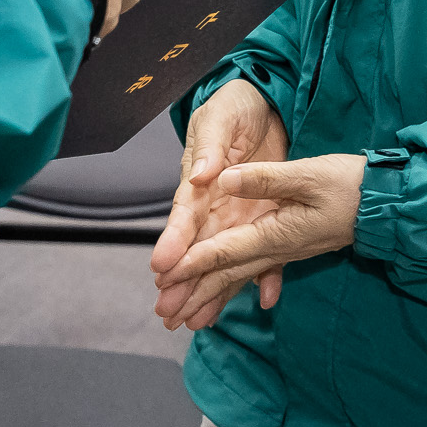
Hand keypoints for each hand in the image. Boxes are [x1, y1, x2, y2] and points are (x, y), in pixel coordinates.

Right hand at [149, 80, 287, 323]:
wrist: (264, 104)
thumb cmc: (234, 106)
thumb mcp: (221, 117)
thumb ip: (210, 145)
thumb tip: (199, 174)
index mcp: (199, 180)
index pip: (184, 214)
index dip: (173, 241)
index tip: (162, 267)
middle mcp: (214, 204)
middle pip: (197, 247)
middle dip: (182, 281)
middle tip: (166, 312)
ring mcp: (238, 215)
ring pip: (224, 258)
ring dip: (212, 289)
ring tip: (196, 323)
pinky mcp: (264, 217)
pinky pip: (264, 250)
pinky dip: (265, 274)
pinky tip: (262, 300)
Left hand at [152, 150, 364, 331]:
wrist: (386, 205)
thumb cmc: (350, 186)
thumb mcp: (308, 174)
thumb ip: (266, 179)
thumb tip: (225, 179)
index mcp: (277, 233)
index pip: (226, 251)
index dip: (193, 263)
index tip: (165, 277)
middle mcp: (276, 248)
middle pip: (227, 275)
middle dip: (193, 294)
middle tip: (163, 315)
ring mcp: (283, 251)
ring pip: (238, 277)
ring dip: (209, 297)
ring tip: (182, 319)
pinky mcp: (289, 246)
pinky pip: (252, 271)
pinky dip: (231, 286)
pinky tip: (223, 301)